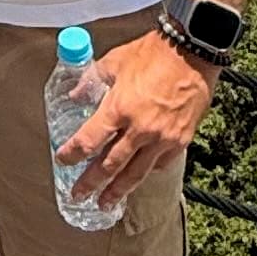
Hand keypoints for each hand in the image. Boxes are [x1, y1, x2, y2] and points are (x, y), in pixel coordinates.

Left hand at [59, 27, 214, 210]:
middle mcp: (139, 129)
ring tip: (105, 203)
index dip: (72, 155)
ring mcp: (162, 138)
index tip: (63, 161)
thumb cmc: (154, 53)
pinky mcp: (180, 140)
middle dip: (90, 183)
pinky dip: (146, 172)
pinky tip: (137, 178)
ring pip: (135, 174)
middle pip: (109, 165)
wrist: (194, 52)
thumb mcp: (115, 61)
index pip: (88, 141)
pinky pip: (159, 164)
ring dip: (118, 191)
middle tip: (78, 196)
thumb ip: (92, 80)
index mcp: (119, 109)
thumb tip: (75, 95)